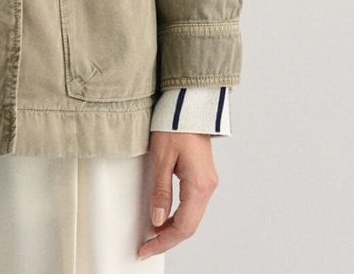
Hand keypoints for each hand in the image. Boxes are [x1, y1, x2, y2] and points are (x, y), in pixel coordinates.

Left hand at [138, 132, 217, 260]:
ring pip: (192, 217)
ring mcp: (207, 182)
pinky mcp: (203, 176)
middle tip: (146, 247)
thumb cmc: (175, 124)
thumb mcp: (161, 158)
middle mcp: (207, 186)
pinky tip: (165, 217)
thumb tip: (157, 219)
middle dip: (167, 239)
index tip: (147, 249)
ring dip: (173, 229)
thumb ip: (160, 191)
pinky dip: (179, 216)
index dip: (164, 241)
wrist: (189, 104)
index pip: (183, 227)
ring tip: (152, 235)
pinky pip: (192, 205)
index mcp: (199, 185)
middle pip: (189, 226)